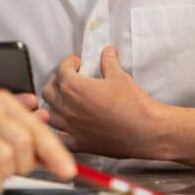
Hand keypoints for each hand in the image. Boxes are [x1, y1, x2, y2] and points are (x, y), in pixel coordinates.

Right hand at [0, 90, 74, 194]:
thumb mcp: (8, 140)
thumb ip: (36, 147)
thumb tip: (64, 164)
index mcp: (0, 101)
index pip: (36, 128)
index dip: (56, 152)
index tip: (68, 171)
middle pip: (24, 141)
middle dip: (27, 164)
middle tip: (18, 169)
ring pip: (7, 158)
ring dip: (8, 173)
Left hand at [42, 46, 163, 158]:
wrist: (147, 132)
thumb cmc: (133, 103)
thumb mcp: (120, 76)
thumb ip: (109, 61)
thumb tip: (107, 51)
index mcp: (74, 88)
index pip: (61, 71)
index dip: (69, 63)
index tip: (77, 63)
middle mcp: (68, 108)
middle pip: (48, 91)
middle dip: (56, 82)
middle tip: (68, 79)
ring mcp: (72, 128)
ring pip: (49, 115)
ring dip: (54, 106)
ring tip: (64, 101)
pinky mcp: (80, 144)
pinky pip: (61, 138)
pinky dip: (61, 132)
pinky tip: (68, 128)